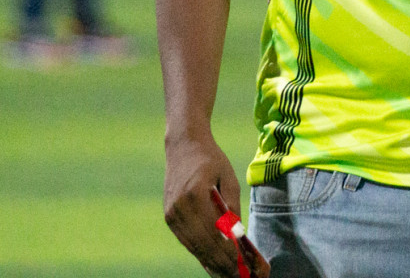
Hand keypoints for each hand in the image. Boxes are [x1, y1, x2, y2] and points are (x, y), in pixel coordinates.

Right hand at [164, 132, 243, 276]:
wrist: (183, 145)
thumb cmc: (211, 160)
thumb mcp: (229, 178)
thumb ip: (232, 207)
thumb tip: (237, 237)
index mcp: (195, 195)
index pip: (213, 232)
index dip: (227, 254)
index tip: (241, 268)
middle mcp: (179, 207)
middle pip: (202, 243)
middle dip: (220, 263)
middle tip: (236, 276)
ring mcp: (171, 213)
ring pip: (192, 245)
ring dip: (209, 262)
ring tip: (226, 274)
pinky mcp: (169, 216)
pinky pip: (186, 239)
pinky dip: (199, 252)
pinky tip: (211, 262)